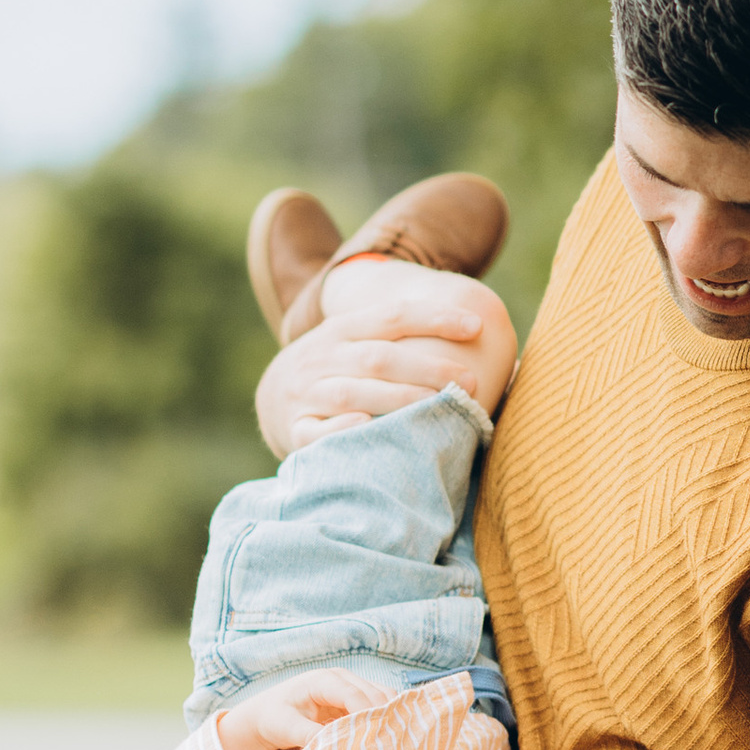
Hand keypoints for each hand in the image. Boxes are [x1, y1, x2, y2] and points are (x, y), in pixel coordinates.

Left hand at [216, 666, 395, 749]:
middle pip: (375, 694)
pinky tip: (386, 739)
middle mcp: (342, 678)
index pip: (354, 694)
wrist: (270, 712)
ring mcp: (352, 685)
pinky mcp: (357, 697)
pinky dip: (385, 720)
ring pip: (383, 698)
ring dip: (388, 719)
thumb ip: (309, 735)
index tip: (376, 740)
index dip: (368, 715)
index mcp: (323, 680)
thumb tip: (334, 746)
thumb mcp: (286, 728)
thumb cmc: (275, 717)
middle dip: (383, 719)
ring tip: (391, 745)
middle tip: (389, 747)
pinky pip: (379, 705)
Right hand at [257, 290, 499, 455]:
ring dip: (399, 399)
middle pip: (379, 357)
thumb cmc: (338, 370)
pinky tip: (369, 425)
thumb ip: (399, 335)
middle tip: (473, 382)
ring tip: (441, 407)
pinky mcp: (294, 430)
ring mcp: (306, 394)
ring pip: (351, 393)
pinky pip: (316, 432)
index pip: (392, 317)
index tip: (477, 326)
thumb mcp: (357, 341)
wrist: (270, 399)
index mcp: (342, 329)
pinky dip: (341, 429)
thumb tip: (479, 328)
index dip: (434, 318)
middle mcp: (322, 357)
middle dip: (429, 367)